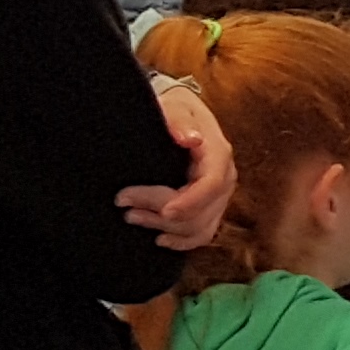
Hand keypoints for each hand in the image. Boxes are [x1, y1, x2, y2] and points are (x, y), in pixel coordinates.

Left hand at [123, 80, 234, 252]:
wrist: (181, 114)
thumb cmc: (176, 110)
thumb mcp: (175, 107)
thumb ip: (178, 121)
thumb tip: (191, 139)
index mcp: (219, 154)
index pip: (212, 185)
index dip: (189, 203)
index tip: (162, 211)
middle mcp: (224, 177)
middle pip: (202, 211)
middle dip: (161, 213)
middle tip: (124, 203)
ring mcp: (218, 196)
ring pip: (200, 227)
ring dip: (165, 228)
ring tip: (131, 216)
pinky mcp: (209, 207)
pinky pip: (202, 234)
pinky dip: (182, 242)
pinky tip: (159, 238)